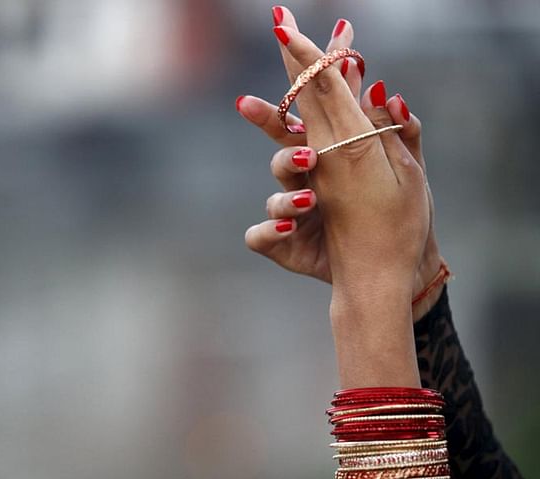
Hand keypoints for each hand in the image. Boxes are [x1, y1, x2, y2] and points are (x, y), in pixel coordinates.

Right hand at [239, 10, 441, 318]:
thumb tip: (388, 90)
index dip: (306, 73)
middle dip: (266, 118)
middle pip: (283, 138)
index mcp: (334, 153)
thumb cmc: (390, 219)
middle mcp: (308, 175)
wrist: (387, 273)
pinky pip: (261, 234)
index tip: (287, 34)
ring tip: (314, 181)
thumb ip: (398, 132)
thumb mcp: (403, 173)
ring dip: (289, 177)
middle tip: (246, 103)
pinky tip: (291, 227)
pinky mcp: (283, 244)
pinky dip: (271, 229)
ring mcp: (293, 208)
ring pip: (277, 183)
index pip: (319, 107)